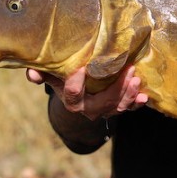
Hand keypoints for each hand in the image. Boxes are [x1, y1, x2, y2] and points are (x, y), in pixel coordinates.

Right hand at [26, 65, 147, 120]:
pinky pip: (129, 109)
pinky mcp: (119, 107)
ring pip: (118, 106)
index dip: (76, 83)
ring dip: (128, 93)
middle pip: (103, 102)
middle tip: (127, 70)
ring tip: (136, 78)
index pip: (74, 94)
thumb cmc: (67, 78)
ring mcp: (106, 110)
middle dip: (116, 88)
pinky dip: (137, 104)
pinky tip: (144, 97)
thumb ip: (43, 73)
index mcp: (73, 101)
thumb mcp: (54, 75)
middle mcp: (89, 109)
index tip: (82, 68)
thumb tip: (32, 74)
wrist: (83, 94)